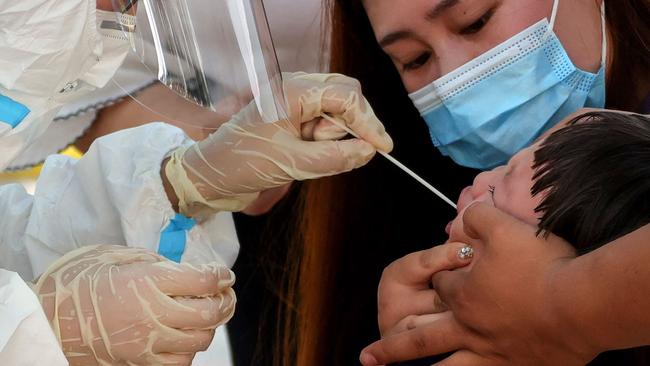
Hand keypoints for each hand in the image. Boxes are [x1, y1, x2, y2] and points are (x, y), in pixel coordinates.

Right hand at [35, 245, 235, 365]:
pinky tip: (186, 337)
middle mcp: (153, 312)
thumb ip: (154, 261)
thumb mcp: (115, 255)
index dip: (221, 276)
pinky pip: (179, 362)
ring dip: (210, 327)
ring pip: (200, 341)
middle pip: (209, 313)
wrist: (48, 318)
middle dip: (225, 302)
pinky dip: (190, 350)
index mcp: (148, 281)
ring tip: (207, 315)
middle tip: (226, 294)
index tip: (224, 274)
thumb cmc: (79, 282)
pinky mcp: (139, 361)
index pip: (204, 281)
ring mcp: (147, 341)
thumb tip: (183, 269)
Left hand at [164, 72, 392, 213]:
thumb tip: (368, 151)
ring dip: (330, 135)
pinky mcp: (291, 115)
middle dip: (349, 126)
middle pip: (344, 96)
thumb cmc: (243, 164)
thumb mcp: (293, 164)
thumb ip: (335, 158)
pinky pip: (322, 121)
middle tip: (337, 151)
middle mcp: (294, 88)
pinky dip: (323, 139)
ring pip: (335, 109)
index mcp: (292, 90)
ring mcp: (292, 100)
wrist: (212, 175)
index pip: (346, 96)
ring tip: (304, 152)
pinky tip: (305, 152)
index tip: (383, 147)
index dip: (368, 122)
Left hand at [360, 203, 596, 365]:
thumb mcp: (504, 226)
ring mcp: (490, 352)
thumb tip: (466, 210)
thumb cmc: (541, 265)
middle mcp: (467, 327)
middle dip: (392, 347)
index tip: (455, 269)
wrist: (581, 305)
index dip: (442, 276)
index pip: (439, 286)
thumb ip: (478, 216)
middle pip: (419, 338)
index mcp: (461, 294)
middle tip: (366, 356)